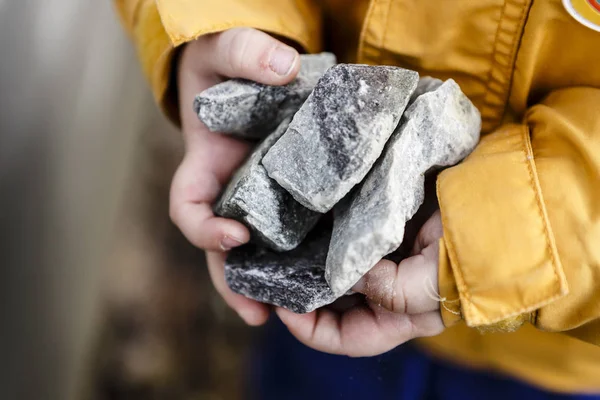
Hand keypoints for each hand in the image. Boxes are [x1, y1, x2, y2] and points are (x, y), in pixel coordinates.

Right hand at [171, 28, 300, 324]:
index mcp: (204, 166)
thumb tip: (283, 71)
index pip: (189, 206)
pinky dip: (305, 256)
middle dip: (234, 283)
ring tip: (297, 313)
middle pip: (221, 249)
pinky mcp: (293, 197)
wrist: (253, 69)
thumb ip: (244, 52)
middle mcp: (229, 192)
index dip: (203, 228)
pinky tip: (331, 274)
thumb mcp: (225, 48)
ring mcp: (260, 199)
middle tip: (257, 314)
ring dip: (271, 284)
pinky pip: (295, 231)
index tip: (234, 235)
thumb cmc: (227, 63)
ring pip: (258, 252)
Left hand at [276, 211, 445, 355]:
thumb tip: (335, 276)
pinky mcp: (380, 236)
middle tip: (276, 277)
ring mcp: (381, 265)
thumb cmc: (462, 263)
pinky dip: (327, 242)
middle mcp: (385, 296)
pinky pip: (346, 245)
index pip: (344, 338)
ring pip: (336, 274)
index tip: (283, 305)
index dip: (310, 328)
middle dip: (304, 296)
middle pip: (333, 307)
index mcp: (396, 321)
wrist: (489, 216)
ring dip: (313, 267)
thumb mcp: (418, 290)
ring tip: (287, 254)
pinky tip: (310, 231)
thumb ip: (377, 288)